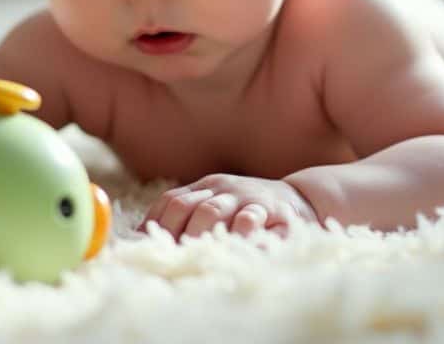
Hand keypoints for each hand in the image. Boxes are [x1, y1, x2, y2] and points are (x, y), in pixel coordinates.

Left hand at [141, 174, 317, 238]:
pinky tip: (231, 248)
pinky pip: (255, 220)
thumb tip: (139, 239)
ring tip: (195, 254)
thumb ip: (187, 215)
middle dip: (178, 233)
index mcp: (207, 186)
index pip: (173, 201)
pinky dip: (240, 234)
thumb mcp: (218, 203)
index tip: (147, 248)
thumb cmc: (250, 207)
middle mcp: (226, 189)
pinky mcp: (275, 212)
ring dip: (203, 233)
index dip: (158, 224)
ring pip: (219, 210)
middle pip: (191, 207)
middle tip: (172, 257)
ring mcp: (250, 199)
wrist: (304, 198)